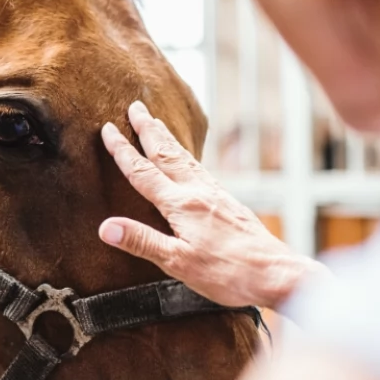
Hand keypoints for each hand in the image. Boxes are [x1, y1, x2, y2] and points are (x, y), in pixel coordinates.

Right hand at [98, 102, 325, 308]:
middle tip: (134, 106)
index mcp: (181, 205)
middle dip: (147, 129)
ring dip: (167, 138)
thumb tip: (105, 227)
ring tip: (156, 122)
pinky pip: (200, 169)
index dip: (123, 151)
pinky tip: (187, 159)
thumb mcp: (178, 262)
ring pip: (184, 158)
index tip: (107, 129)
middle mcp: (198, 193)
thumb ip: (141, 241)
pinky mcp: (227, 202)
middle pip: (166, 154)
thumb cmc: (228, 273)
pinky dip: (186, 155)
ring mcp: (215, 195)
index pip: (143, 173)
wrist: (275, 273)